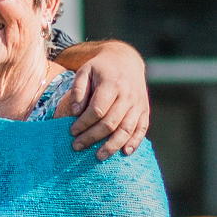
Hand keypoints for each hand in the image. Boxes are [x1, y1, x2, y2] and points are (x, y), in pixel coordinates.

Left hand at [68, 41, 149, 158]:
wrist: (125, 60)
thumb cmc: (100, 68)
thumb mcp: (85, 70)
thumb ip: (78, 90)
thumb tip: (75, 112)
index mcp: (112, 83)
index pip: (98, 109)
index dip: (84, 123)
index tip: (72, 131)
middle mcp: (128, 95)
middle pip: (111, 122)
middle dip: (93, 137)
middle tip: (77, 146)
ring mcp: (138, 104)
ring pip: (127, 129)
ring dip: (113, 145)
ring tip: (98, 156)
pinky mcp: (144, 110)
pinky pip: (142, 129)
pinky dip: (135, 142)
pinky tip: (125, 152)